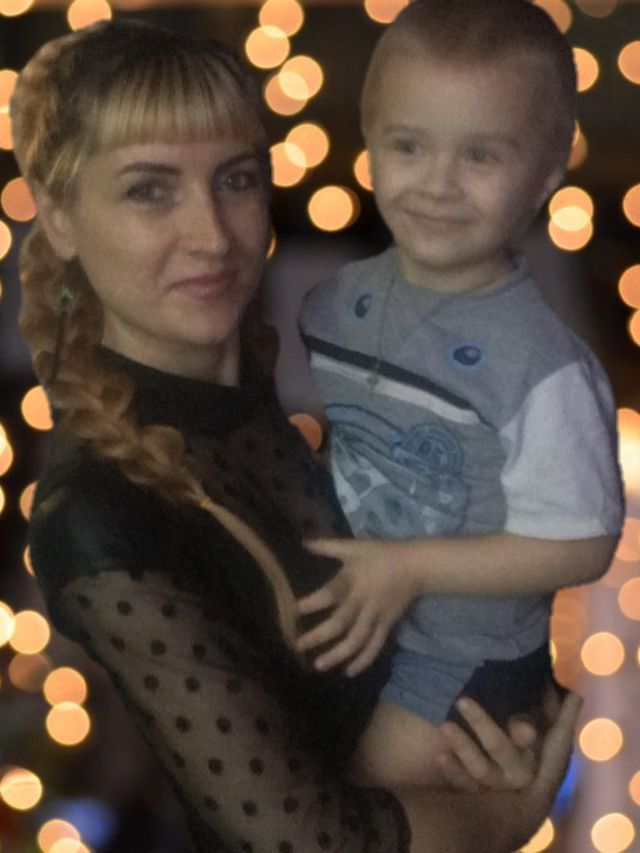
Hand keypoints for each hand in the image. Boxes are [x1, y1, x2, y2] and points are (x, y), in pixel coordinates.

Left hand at [297, 538, 419, 675]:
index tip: (293, 610)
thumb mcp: (353, 546)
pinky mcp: (386, 625)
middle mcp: (362, 602)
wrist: (414, 565)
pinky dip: (362, 661)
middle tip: (298, 646)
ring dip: (337, 655)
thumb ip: (327, 546)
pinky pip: (374, 647)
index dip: (312, 602)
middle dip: (318, 636)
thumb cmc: (380, 554)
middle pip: (340, 623)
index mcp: (352, 581)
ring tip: (318, 665)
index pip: (329, 593)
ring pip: (356, 640)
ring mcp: (375, 616)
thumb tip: (303, 542)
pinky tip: (348, 672)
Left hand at [435, 688, 579, 794]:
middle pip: (501, 748)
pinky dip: (452, 772)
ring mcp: (499, 787)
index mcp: (542, 755)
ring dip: (463, 746)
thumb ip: (558, 714)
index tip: (518, 717)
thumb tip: (575, 695)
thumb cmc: (538, 752)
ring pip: (480, 769)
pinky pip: (465, 787)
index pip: (538, 740)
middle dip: (483, 725)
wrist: (518, 801)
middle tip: (462, 699)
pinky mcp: (479, 797)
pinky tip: (440, 756)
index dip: (528, 728)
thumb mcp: (551, 734)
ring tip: (445, 725)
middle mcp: (521, 773)